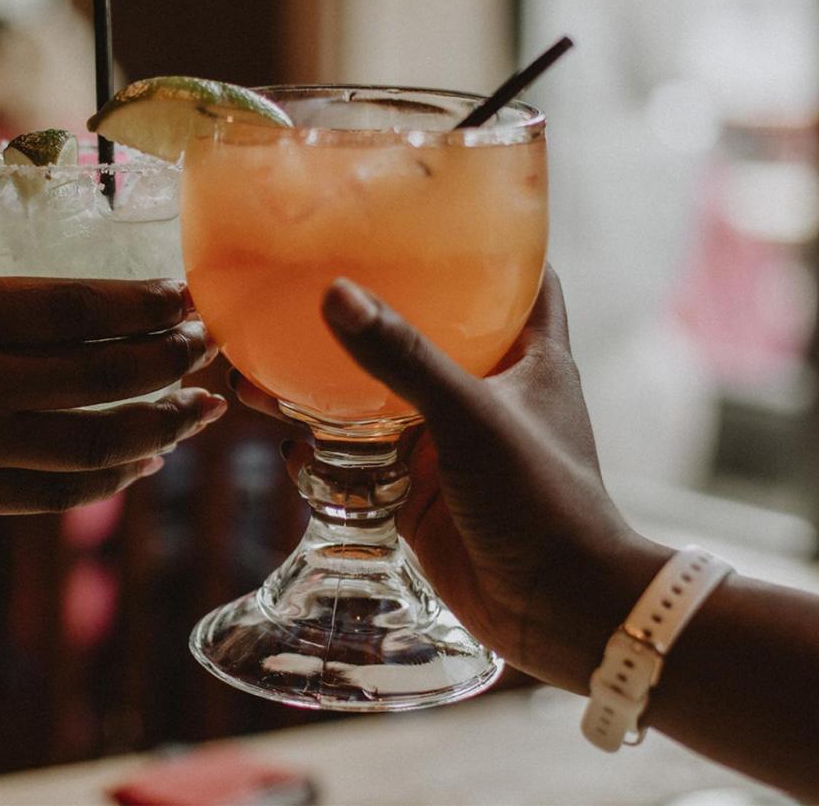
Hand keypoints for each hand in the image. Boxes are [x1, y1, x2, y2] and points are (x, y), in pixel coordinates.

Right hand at [0, 242, 226, 546]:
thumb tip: (6, 222)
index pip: (73, 308)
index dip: (144, 305)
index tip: (186, 297)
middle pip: (102, 377)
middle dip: (172, 362)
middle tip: (210, 347)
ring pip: (94, 446)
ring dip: (162, 427)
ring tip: (203, 409)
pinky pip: (59, 494)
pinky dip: (112, 478)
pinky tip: (144, 459)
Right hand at [234, 267, 668, 692]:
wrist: (558, 612)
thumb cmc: (542, 501)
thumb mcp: (473, 418)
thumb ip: (404, 359)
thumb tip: (336, 294)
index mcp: (531, 356)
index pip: (519, 274)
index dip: (488, 237)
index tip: (431, 205)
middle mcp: (490, 391)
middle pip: (430, 330)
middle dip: (374, 309)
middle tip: (307, 276)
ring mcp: (452, 443)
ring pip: (382, 396)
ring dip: (330, 380)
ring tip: (260, 354)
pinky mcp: (421, 492)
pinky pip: (362, 457)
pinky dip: (323, 444)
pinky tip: (278, 431)